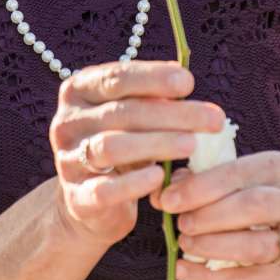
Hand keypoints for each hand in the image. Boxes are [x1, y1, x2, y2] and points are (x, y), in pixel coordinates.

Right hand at [49, 61, 223, 248]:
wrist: (92, 201)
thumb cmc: (122, 145)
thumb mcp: (133, 116)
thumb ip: (151, 98)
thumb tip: (183, 80)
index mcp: (79, 91)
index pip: (116, 78)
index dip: (153, 78)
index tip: (189, 83)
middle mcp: (67, 122)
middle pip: (121, 112)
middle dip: (171, 114)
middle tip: (212, 120)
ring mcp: (68, 160)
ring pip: (110, 147)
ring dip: (156, 144)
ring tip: (192, 145)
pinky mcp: (77, 198)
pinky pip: (105, 189)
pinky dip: (134, 183)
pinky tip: (160, 177)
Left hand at [155, 150, 279, 279]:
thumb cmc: (248, 217)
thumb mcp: (229, 192)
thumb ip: (197, 186)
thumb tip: (161, 191)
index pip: (240, 171)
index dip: (200, 186)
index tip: (168, 199)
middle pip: (252, 205)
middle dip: (208, 215)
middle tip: (179, 224)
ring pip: (254, 245)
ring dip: (210, 245)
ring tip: (184, 244)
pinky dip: (208, 278)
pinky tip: (183, 271)